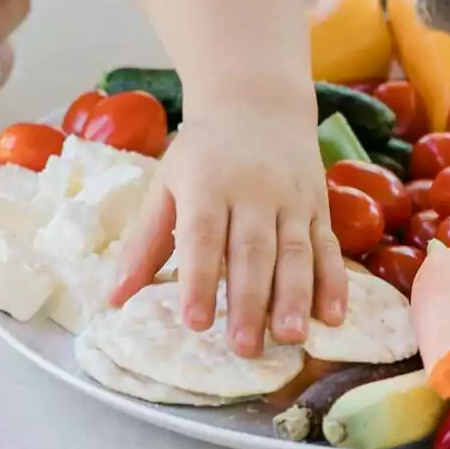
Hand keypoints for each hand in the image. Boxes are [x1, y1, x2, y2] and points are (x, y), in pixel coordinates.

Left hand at [109, 107, 347, 357]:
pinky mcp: (319, 206)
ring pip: (296, 252)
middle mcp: (254, 191)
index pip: (203, 236)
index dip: (199, 280)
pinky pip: (328, 247)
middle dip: (250, 301)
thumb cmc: (204, 152)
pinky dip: (335, 282)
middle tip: (244, 347)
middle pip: (253, 251)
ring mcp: (292, 198)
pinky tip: (334, 316)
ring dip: (295, 297)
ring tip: (291, 337)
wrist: (258, 101)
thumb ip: (144, 242)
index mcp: (208, 183)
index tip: (195, 323)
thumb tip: (114, 298)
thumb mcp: (166, 183)